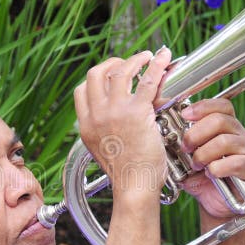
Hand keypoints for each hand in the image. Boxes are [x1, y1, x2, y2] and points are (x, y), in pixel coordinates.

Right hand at [74, 48, 172, 197]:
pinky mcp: (136, 112)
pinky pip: (147, 81)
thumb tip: (114, 118)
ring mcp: (115, 112)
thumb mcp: (102, 150)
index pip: (81, 90)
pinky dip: (156, 65)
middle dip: (112, 63)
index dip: (96, 78)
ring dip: (135, 59)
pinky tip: (163, 58)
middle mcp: (96, 115)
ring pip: (120, 71)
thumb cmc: (126, 174)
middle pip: (96, 74)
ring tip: (147, 57)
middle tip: (128, 63)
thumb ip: (103, 130)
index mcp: (86, 125)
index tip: (109, 75)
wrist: (133, 187)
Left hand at [178, 99, 244, 219]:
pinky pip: (235, 162)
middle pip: (221, 120)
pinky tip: (210, 174)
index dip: (203, 107)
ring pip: (225, 141)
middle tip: (185, 147)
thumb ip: (179, 140)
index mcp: (226, 127)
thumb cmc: (199, 177)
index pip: (222, 106)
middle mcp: (239, 135)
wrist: (211, 203)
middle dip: (197, 133)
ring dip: (204, 153)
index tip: (184, 114)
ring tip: (195, 164)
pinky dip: (217, 168)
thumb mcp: (185, 155)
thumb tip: (163, 125)